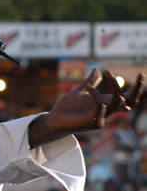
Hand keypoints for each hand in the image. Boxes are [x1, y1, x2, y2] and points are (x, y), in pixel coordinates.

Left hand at [28, 68, 144, 148]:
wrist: (54, 119)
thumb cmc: (68, 108)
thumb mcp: (80, 91)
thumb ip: (90, 82)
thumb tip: (97, 69)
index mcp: (106, 103)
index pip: (128, 98)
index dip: (137, 88)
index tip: (140, 74)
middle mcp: (106, 111)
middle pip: (128, 102)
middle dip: (137, 90)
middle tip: (139, 75)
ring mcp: (101, 118)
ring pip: (116, 104)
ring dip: (114, 88)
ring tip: (108, 74)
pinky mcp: (91, 123)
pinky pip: (100, 111)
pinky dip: (96, 99)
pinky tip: (88, 89)